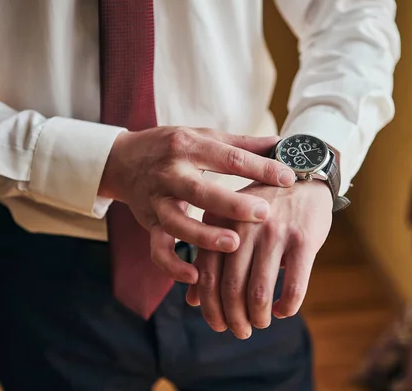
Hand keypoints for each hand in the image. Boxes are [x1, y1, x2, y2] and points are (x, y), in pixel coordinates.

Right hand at [98, 127, 295, 282]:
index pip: (228, 157)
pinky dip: (174, 265)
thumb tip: (282, 144)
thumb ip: (242, 144)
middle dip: (232, 204)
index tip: (288, 178)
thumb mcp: (204, 136)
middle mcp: (170, 174)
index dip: (259, 167)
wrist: (124, 159)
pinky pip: (158, 249)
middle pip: (200, 190)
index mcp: (190, 147)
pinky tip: (196, 276)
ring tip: (234, 244)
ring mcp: (157, 201)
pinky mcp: (149, 223)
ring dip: (204, 237)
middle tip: (264, 213)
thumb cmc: (172, 147)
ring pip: (178, 223)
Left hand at [186, 180, 332, 338]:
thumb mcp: (230, 225)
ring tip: (261, 322)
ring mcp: (274, 232)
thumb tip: (193, 301)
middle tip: (241, 331)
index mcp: (219, 222)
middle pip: (231, 288)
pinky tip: (283, 310)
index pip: (207, 276)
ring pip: (259, 291)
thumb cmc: (262, 208)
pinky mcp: (303, 239)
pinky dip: (287, 306)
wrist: (303, 176)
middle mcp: (243, 227)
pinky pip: (294, 285)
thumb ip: (210, 259)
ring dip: (258, 317)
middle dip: (234, 319)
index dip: (211, 308)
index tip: (219, 325)